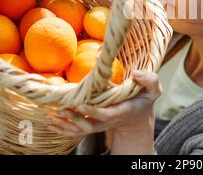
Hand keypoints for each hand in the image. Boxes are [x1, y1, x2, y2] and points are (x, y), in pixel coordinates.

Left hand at [45, 70, 161, 137]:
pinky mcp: (92, 124)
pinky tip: (49, 120)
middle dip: (74, 120)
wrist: (137, 117)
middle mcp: (107, 121)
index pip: (106, 114)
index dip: (93, 111)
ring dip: (64, 125)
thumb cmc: (144, 100)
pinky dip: (61, 127)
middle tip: (60, 111)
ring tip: (49, 117)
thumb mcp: (154, 90)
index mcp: (121, 111)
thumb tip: (136, 73)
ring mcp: (98, 124)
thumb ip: (150, 80)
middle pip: (89, 126)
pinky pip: (74, 130)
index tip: (81, 104)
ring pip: (79, 130)